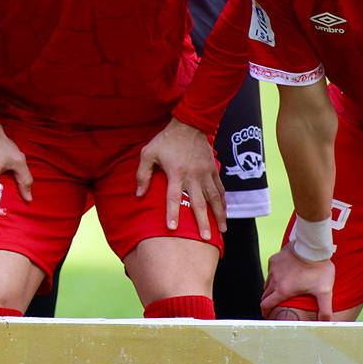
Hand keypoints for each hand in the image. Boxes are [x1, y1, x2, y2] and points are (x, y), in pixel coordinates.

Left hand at [134, 120, 226, 241]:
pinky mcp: (213, 170)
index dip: (172, 213)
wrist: (189, 124)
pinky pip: (220, 189)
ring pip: (214, 198)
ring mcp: (206, 174)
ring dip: (219, 215)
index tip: (173, 228)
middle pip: (198, 203)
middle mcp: (193, 176)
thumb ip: (142, 174)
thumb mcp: (148, 153)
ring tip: (222, 230)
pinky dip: (223, 202)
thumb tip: (138, 194)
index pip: (173, 197)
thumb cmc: (165, 140)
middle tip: (206, 239)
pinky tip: (224, 213)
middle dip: (202, 222)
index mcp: (176, 173)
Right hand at [260, 245, 333, 319]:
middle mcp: (275, 280)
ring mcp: (273, 269)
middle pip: (265, 295)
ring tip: (280, 291)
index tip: (267, 315)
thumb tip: (326, 322)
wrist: (312, 248)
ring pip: (267, 283)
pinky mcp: (274, 259)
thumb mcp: (324, 291)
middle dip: (268, 302)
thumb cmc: (318, 269)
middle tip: (274, 306)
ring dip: (271, 289)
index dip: (265, 312)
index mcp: (283, 290)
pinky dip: (274, 276)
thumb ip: (325, 309)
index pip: (266, 304)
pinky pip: (271, 271)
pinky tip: (284, 275)